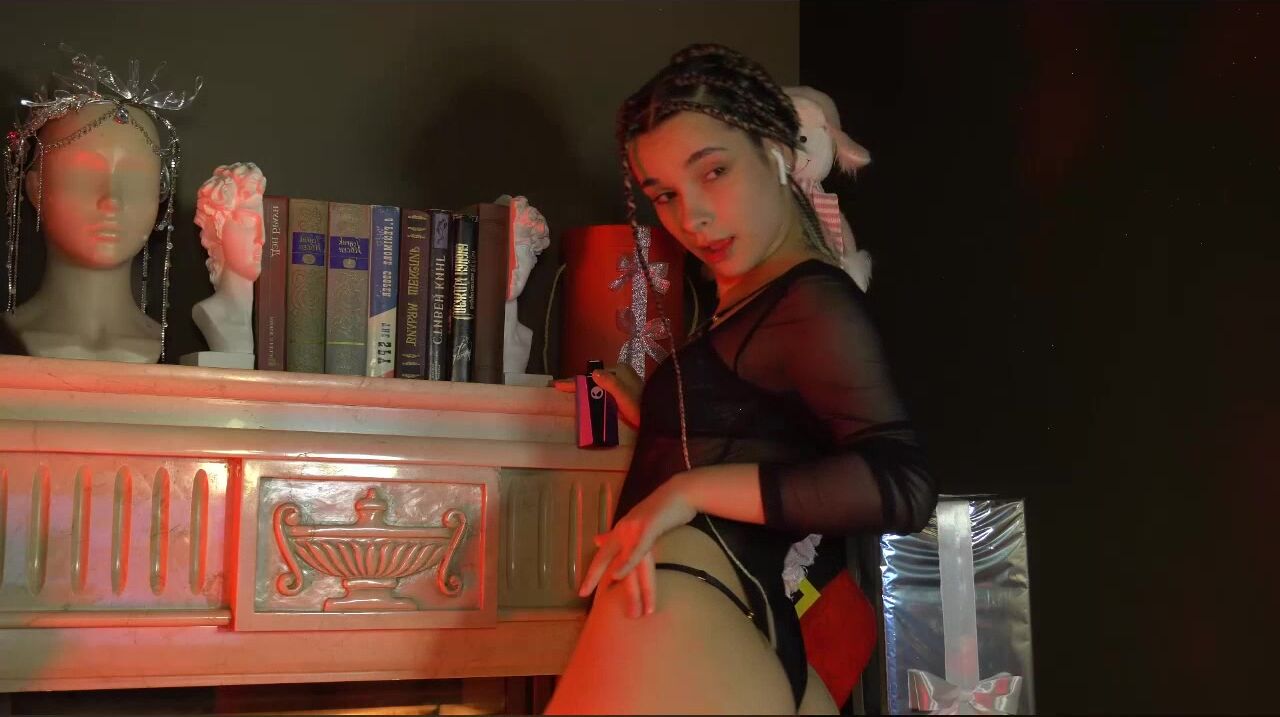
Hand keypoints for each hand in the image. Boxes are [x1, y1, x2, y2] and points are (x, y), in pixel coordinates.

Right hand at [554, 363, 642, 427]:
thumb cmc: (641, 408)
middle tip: (557, 388)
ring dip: (582, 389)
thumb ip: (612, 384)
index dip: (573, 381)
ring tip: (565, 393)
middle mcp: (619, 373)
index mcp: (619, 370)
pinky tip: (583, 399)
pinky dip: (591, 394)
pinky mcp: (622, 393)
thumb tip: (594, 373)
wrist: (659, 419)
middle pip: (592, 379)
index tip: (556, 384)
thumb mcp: (625, 397)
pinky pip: (601, 391)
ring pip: (596, 385)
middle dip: (576, 384)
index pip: (591, 375)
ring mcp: (621, 383)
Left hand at [578, 476, 696, 610]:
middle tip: (603, 611)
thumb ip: (615, 534)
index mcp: (620, 532)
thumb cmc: (661, 509)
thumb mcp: (636, 523)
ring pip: (630, 566)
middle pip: (611, 564)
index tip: (582, 593)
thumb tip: (596, 541)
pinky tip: (619, 576)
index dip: (592, 575)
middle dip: (607, 589)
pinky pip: (638, 550)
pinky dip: (627, 563)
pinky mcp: (648, 528)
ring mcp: (634, 529)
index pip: (602, 558)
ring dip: (634, 592)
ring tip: (637, 613)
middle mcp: (623, 531)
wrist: (680, 492)